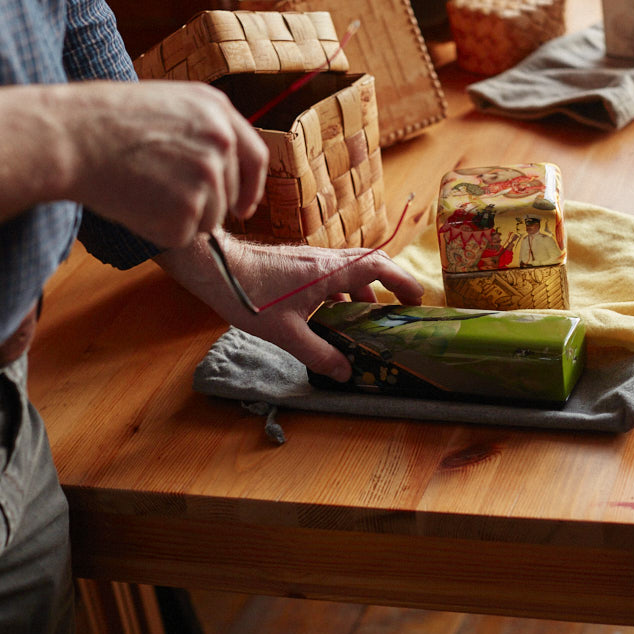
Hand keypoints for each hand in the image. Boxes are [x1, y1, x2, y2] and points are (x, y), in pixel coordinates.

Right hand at [58, 81, 266, 246]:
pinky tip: (133, 202)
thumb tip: (220, 170)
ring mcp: (208, 177)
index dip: (250, 188)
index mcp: (218, 111)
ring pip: (209, 220)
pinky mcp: (188, 211)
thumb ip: (200, 132)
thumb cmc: (104, 121)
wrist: (70, 137)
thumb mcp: (166, 105)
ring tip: (140, 187)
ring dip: (178, 217)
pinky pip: (183, 235)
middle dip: (201, 204)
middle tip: (156, 190)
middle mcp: (222, 143)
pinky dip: (158, 229)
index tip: (244, 208)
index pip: (255, 158)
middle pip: (229, 195)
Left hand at [154, 233, 425, 380]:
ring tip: (367, 318)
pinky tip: (331, 315)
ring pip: (348, 271)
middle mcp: (324, 261)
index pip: (378, 267)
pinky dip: (341, 292)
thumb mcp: (286, 333)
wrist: (215, 268)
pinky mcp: (296, 265)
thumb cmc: (250, 296)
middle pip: (369, 265)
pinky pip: (330, 275)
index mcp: (329, 273)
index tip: (418, 298)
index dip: (402, 280)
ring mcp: (309, 260)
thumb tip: (346, 372)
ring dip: (363, 290)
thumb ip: (318, 353)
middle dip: (390, 284)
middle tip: (401, 307)